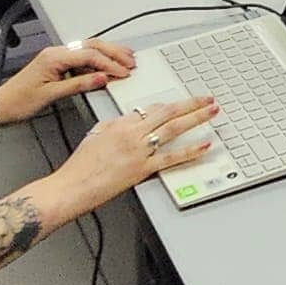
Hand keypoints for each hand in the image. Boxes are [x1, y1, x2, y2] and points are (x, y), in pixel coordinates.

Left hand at [0, 39, 132, 120]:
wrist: (0, 106)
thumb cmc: (19, 102)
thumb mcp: (51, 95)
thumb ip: (79, 85)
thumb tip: (102, 78)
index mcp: (54, 57)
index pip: (89, 56)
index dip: (109, 64)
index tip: (124, 73)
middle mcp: (56, 53)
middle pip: (91, 46)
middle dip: (113, 53)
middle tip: (131, 62)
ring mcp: (56, 57)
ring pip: (87, 49)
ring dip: (107, 53)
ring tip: (125, 59)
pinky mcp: (56, 64)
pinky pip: (81, 57)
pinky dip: (96, 60)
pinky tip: (106, 66)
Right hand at [61, 95, 220, 200]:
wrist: (73, 186)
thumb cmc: (81, 165)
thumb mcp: (96, 134)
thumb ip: (116, 126)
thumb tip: (130, 123)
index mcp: (121, 123)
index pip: (151, 109)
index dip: (169, 106)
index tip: (181, 105)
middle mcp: (133, 134)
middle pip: (168, 112)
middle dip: (191, 104)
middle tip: (207, 99)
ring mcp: (140, 151)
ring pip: (174, 128)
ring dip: (196, 118)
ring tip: (211, 111)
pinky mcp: (143, 169)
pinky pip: (172, 157)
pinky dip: (191, 150)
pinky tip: (205, 145)